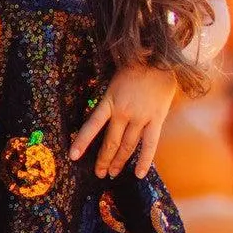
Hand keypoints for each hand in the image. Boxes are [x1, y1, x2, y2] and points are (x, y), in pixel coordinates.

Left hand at [68, 64, 177, 179]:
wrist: (159, 58)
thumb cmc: (134, 69)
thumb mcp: (113, 82)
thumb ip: (109, 102)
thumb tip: (101, 120)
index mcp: (110, 101)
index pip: (92, 125)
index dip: (82, 142)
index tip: (73, 156)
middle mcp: (123, 112)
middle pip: (111, 142)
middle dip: (103, 160)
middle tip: (99, 173)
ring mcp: (141, 117)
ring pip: (128, 146)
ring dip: (120, 162)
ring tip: (113, 173)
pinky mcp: (157, 119)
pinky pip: (150, 144)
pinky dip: (144, 160)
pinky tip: (139, 174)